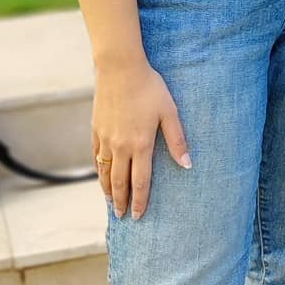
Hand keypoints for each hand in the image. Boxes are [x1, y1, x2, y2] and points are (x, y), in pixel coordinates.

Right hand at [91, 55, 191, 218]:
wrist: (120, 68)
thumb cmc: (150, 88)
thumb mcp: (170, 112)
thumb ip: (178, 140)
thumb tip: (188, 165)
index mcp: (141, 145)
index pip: (140, 182)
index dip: (140, 201)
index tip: (138, 216)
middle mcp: (120, 146)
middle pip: (119, 182)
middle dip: (121, 202)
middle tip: (122, 216)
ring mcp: (105, 138)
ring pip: (105, 172)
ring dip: (107, 190)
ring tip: (110, 203)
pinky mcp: (96, 129)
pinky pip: (96, 156)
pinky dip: (98, 170)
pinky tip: (101, 175)